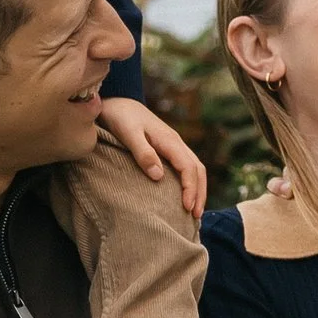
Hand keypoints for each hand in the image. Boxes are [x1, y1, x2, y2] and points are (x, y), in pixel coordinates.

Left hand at [97, 99, 209, 217]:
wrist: (117, 101)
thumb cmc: (120, 117)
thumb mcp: (128, 133)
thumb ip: (143, 153)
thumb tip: (159, 176)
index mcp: (169, 141)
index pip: (188, 167)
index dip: (190, 188)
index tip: (187, 208)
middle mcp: (176, 143)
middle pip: (198, 170)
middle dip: (200, 193)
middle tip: (196, 216)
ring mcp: (173, 145)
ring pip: (195, 168)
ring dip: (198, 189)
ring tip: (194, 211)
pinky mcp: (167, 148)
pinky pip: (186, 167)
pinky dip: (190, 183)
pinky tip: (184, 195)